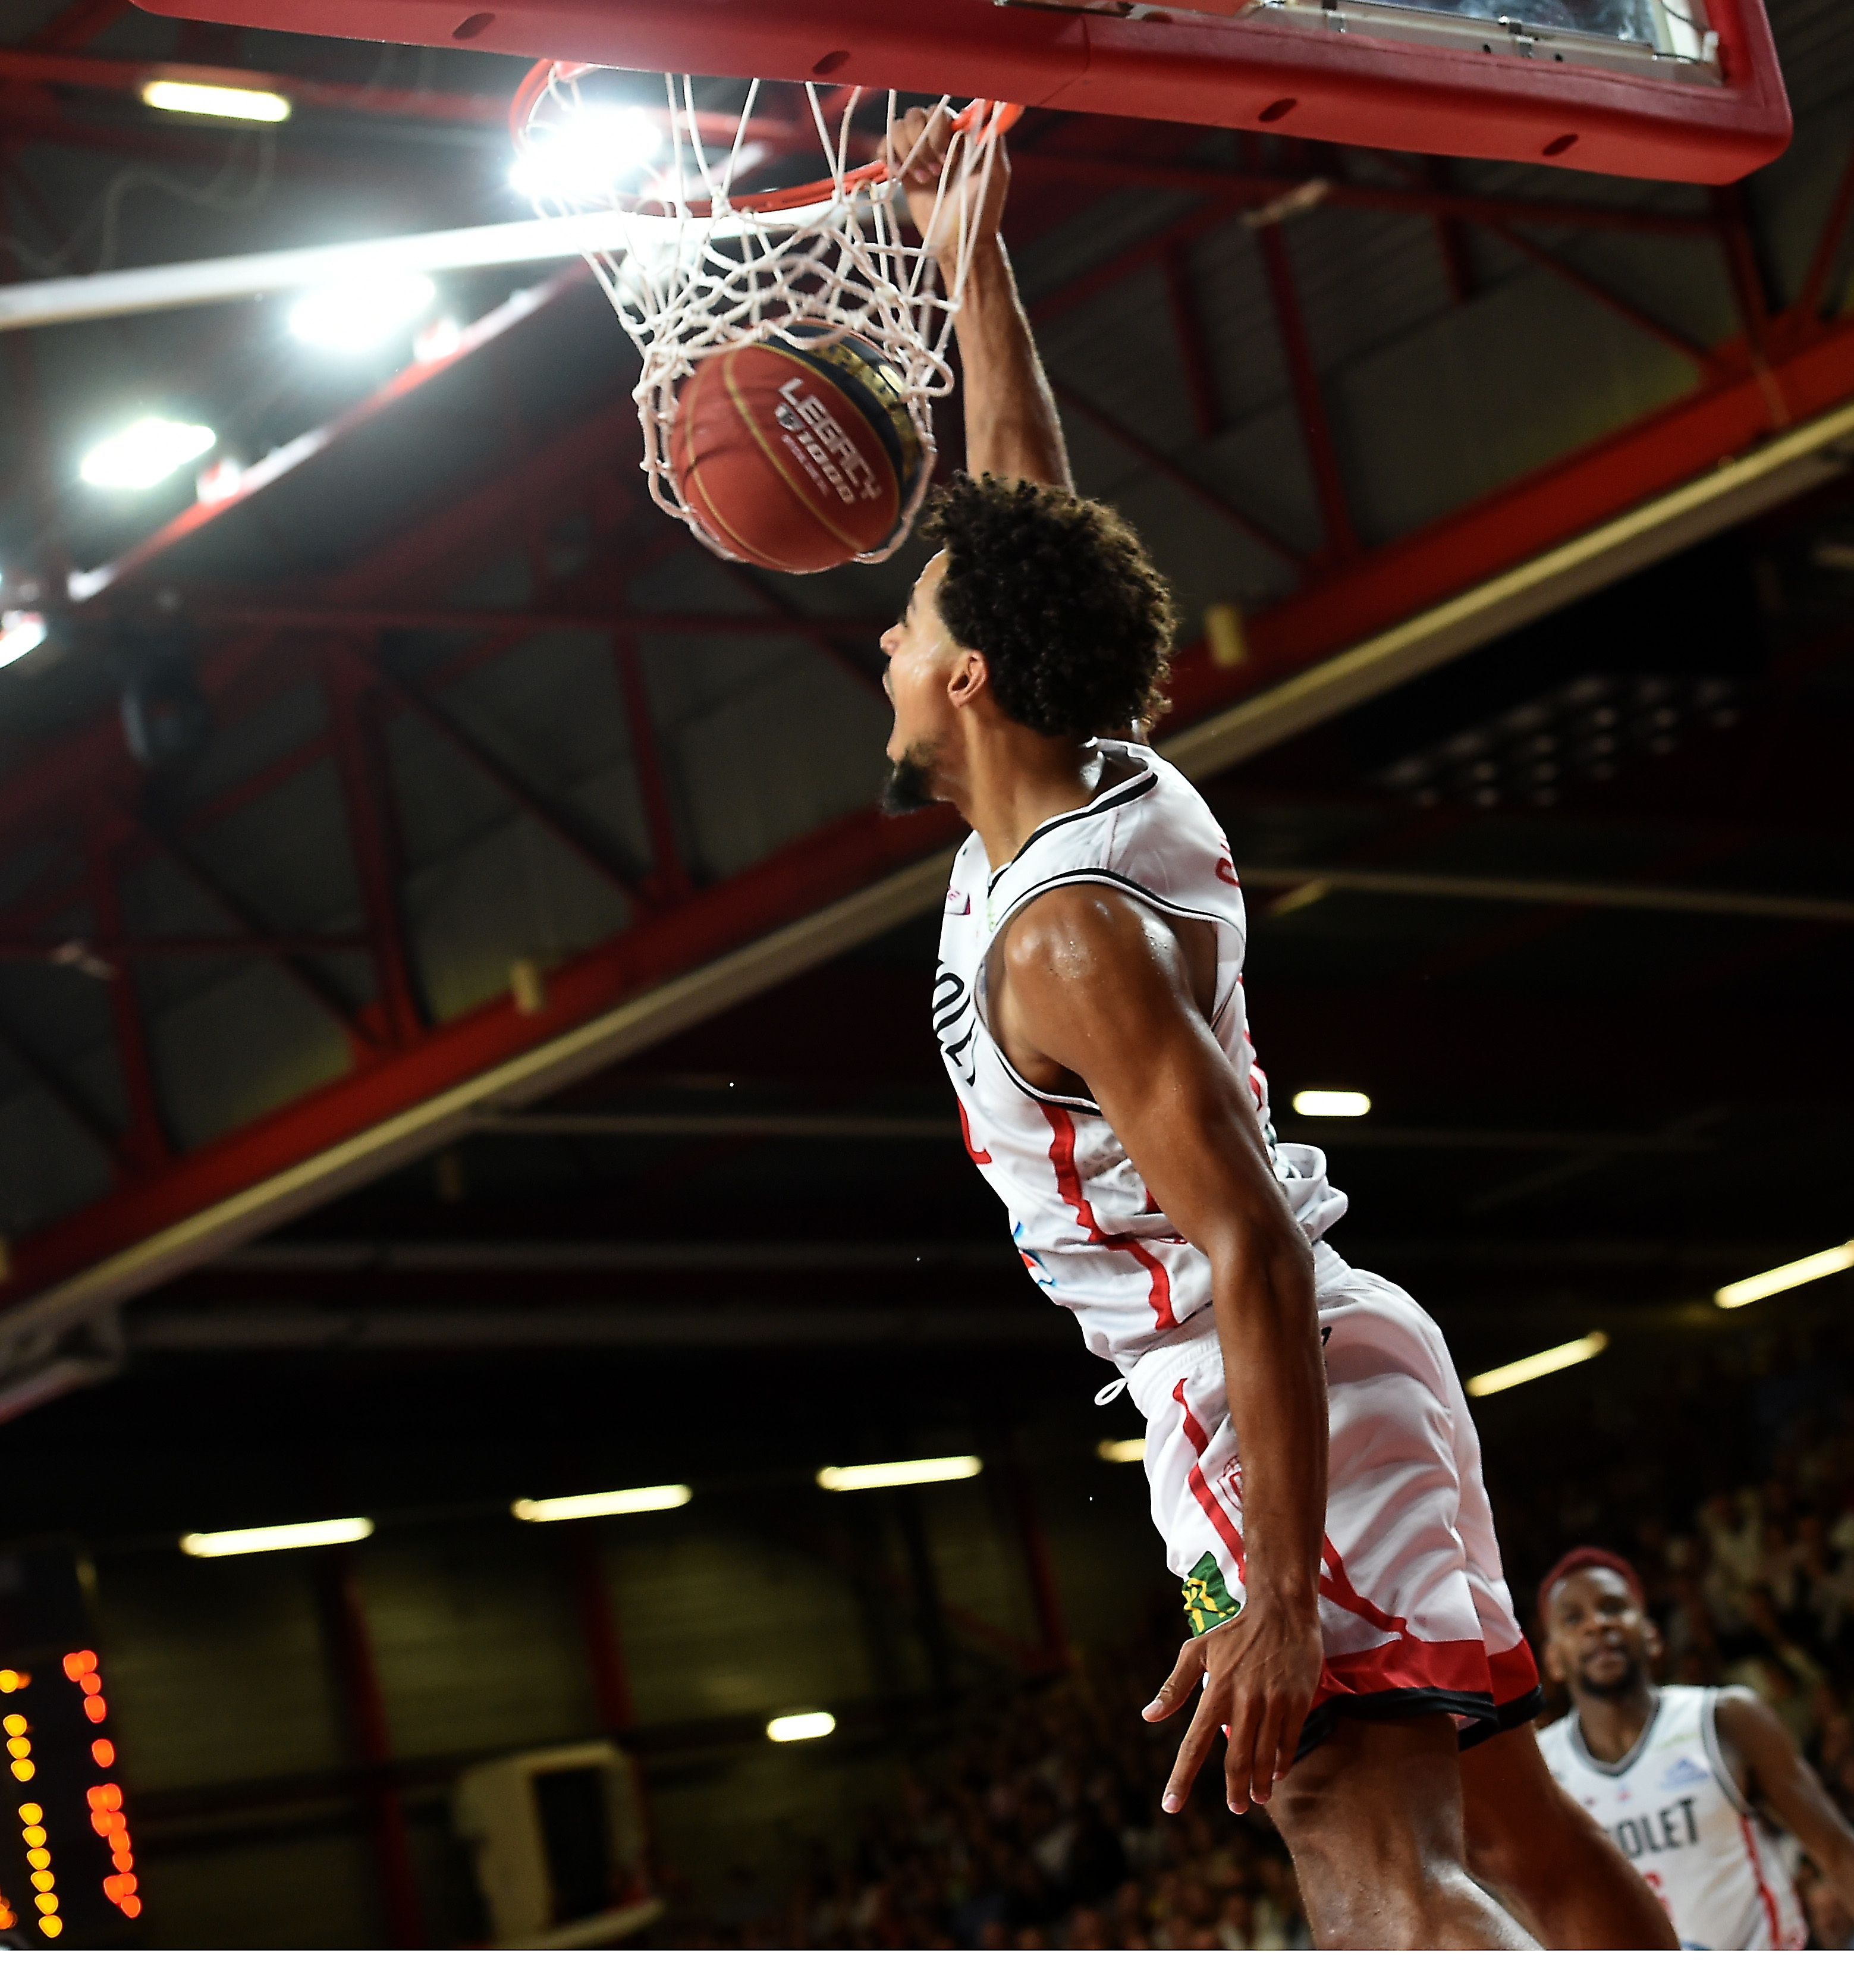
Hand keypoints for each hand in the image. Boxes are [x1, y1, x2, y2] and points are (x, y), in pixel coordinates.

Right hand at [885, 104, 1010, 262]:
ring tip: (923, 178)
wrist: (958, 241)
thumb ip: (993, 136)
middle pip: (916, 115)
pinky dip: (888, 155)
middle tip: (936, 172)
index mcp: (959, 135)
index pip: (939, 110)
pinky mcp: (901, 169)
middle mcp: (937, 139)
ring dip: (908, 152)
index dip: (938, 129)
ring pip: (898, 127)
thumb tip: (989, 103)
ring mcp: (918, 153)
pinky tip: (900, 174)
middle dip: (923, 143)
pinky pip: (883, 145)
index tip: (947, 156)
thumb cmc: (980, 209)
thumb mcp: (995, 171)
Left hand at [1142, 1595, 1322, 1813]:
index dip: (1181, 1778)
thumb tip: (1148, 1715)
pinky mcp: (1297, 1702)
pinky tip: (1277, 1772)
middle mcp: (1243, 1702)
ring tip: (1257, 1797)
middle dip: (1234, 1791)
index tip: (1171, 1806)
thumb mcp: (1197, 1651)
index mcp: (1215, 1692)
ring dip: (1260, 1783)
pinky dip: (1281, 1762)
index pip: (1194, 1744)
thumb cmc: (1235, 1632)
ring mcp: (1273, 1703)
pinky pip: (1288, 1742)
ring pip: (1264, 1757)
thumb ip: (1174, 1687)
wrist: (1281, 1611)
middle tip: (1236, 1808)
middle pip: (1236, 1761)